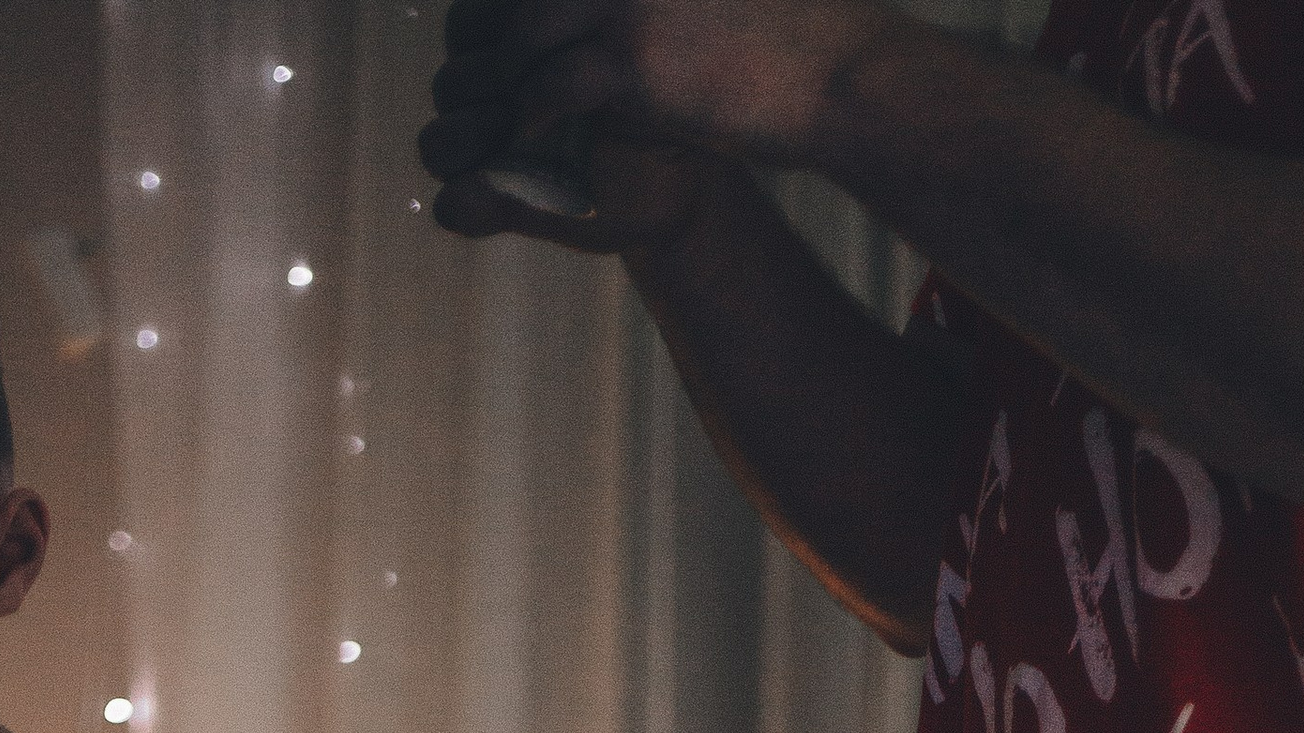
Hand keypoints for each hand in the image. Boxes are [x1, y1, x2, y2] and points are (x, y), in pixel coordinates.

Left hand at [420, 0, 892, 224]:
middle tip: (465, 87)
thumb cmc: (787, 39)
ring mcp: (620, 1)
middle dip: (481, 42)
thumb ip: (655, 4)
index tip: (481, 40)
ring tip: (486, 124)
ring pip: (518, 40)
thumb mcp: (709, 1)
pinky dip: (524, 122)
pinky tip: (519, 147)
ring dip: (493, 87)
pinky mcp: (630, 57)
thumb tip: (609, 40)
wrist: (839, 75)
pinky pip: (546, 90)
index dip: (495, 10)